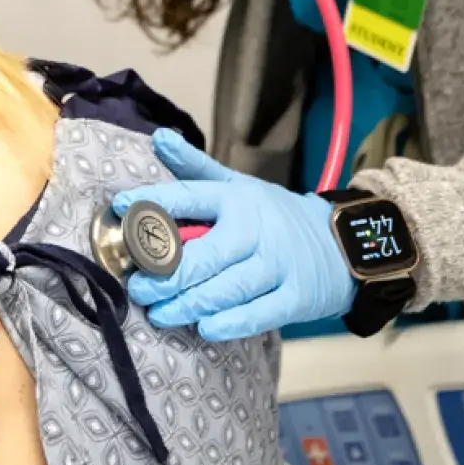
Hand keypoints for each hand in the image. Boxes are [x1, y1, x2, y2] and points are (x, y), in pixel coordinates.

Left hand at [109, 128, 356, 341]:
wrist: (342, 241)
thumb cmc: (272, 215)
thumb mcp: (238, 186)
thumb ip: (195, 168)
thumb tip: (158, 136)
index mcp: (236, 199)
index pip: (191, 197)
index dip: (155, 202)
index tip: (121, 206)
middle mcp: (255, 230)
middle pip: (207, 254)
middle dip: (168, 273)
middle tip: (138, 287)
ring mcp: (277, 265)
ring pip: (228, 288)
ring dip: (190, 303)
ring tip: (158, 313)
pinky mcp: (295, 297)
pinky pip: (259, 314)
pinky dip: (231, 323)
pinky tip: (204, 328)